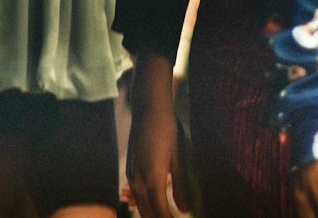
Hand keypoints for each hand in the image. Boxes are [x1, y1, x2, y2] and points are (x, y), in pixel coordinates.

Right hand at [126, 61, 188, 217]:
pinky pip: (138, 198)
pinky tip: (158, 207)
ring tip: (169, 217)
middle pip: (148, 214)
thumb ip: (181, 187)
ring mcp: (132, 178)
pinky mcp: (131, 173)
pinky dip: (147, 207)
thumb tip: (186, 210)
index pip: (161, 214)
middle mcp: (139, 183)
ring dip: (154, 216)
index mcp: (153, 180)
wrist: (149, 110)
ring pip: (141, 208)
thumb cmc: (169, 131)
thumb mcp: (179, 159)